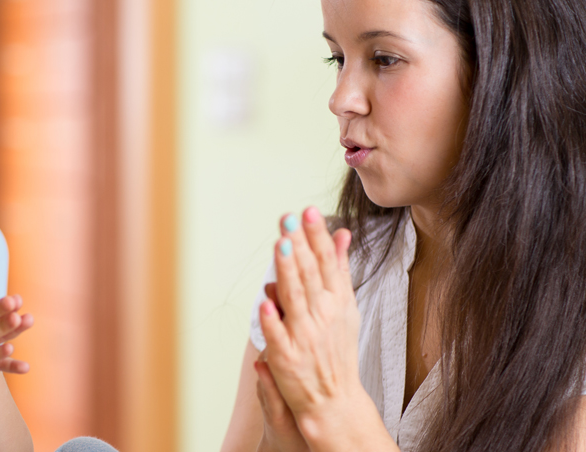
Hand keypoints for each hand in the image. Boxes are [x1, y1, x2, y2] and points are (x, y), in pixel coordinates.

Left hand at [259, 207, 364, 440]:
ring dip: (287, 272)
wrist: (335, 400)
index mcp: (337, 301)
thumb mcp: (345, 305)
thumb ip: (340, 268)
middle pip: (310, 274)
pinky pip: (277, 335)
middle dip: (300, 245)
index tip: (308, 211)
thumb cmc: (337, 349)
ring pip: (294, 298)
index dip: (316, 236)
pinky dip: (272, 320)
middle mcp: (323, 315)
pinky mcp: (287, 357)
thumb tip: (341, 232)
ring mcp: (305, 336)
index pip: (327, 262)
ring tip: (280, 246)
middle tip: (289, 219)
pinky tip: (264, 302)